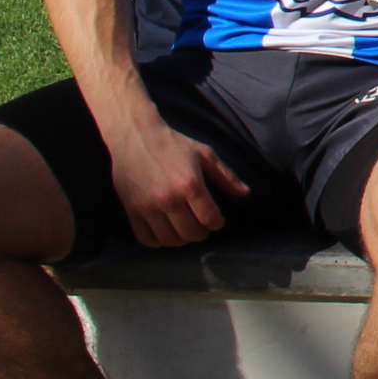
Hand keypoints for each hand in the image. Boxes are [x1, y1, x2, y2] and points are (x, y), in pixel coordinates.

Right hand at [112, 121, 247, 248]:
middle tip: (203, 226)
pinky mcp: (131, 210)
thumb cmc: (173, 144)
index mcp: (190, 184)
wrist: (135, 136)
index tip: (217, 221)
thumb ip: (226, 175)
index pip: (209, 218)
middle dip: (202, 232)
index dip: (217, 223)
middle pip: (191, 233)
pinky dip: (159, 242)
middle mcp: (168, 199)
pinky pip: (146, 239)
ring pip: (170, 240)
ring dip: (182, 239)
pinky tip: (166, 232)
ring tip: (186, 229)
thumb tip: (246, 192)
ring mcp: (147, 207)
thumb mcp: (204, 154)